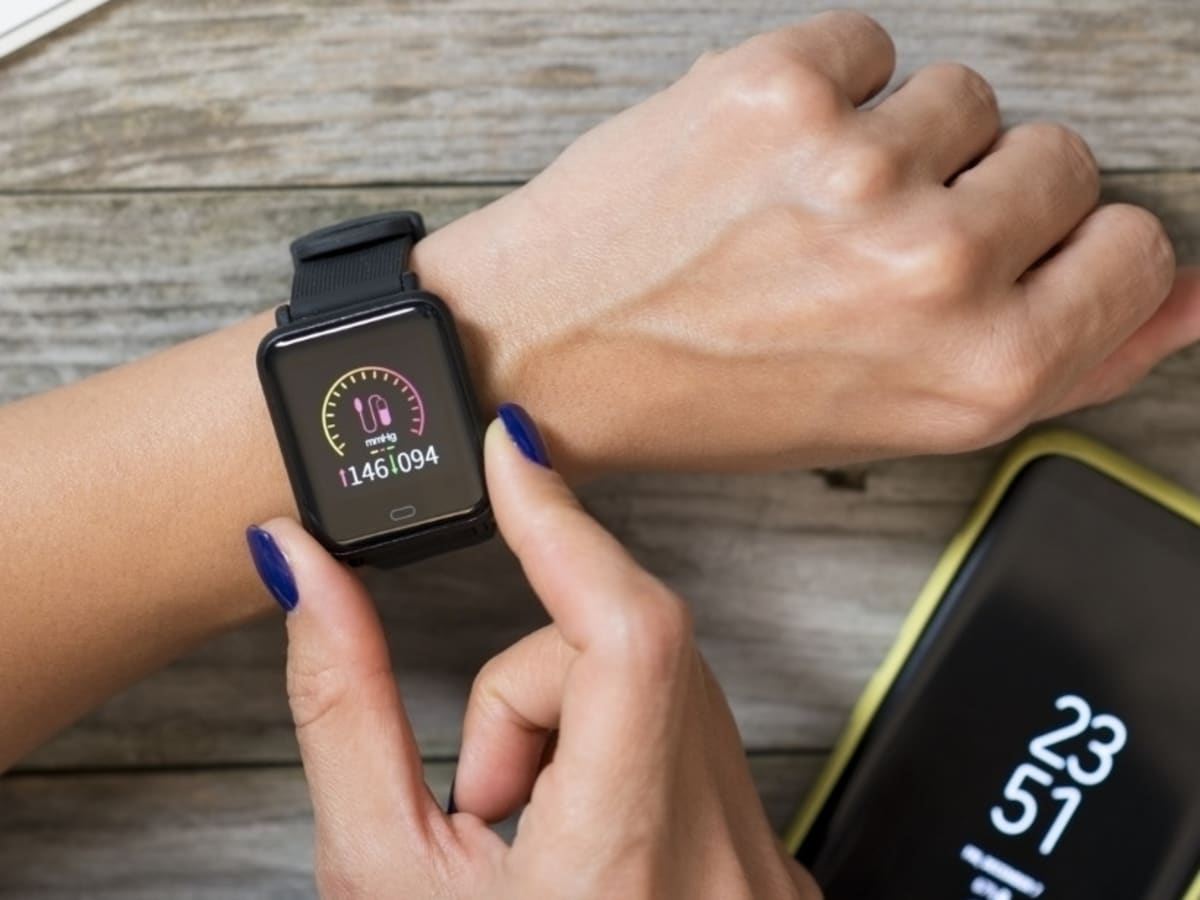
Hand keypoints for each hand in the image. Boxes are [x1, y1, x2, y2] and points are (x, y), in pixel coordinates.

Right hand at [247, 408, 816, 898]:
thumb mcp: (381, 879)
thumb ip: (341, 708)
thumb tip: (301, 570)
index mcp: (623, 864)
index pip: (626, 634)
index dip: (566, 524)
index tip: (516, 455)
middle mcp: (724, 859)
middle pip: (636, 653)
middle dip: (535, 679)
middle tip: (489, 789)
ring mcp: (763, 864)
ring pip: (673, 686)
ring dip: (579, 720)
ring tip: (532, 831)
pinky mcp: (770, 863)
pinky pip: (704, 739)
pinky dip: (627, 749)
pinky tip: (587, 836)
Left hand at [414, 11, 1197, 476]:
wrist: (550, 347)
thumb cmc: (709, 395)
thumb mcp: (894, 419)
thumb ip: (1062, 359)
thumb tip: (1189, 296)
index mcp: (979, 370)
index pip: (1136, 251)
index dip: (1064, 254)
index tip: (1003, 260)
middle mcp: (935, 268)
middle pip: (1060, 158)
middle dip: (980, 193)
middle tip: (874, 243)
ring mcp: (858, 165)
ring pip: (963, 95)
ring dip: (898, 140)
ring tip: (806, 206)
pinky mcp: (781, 85)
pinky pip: (871, 43)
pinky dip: (826, 88)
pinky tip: (765, 157)